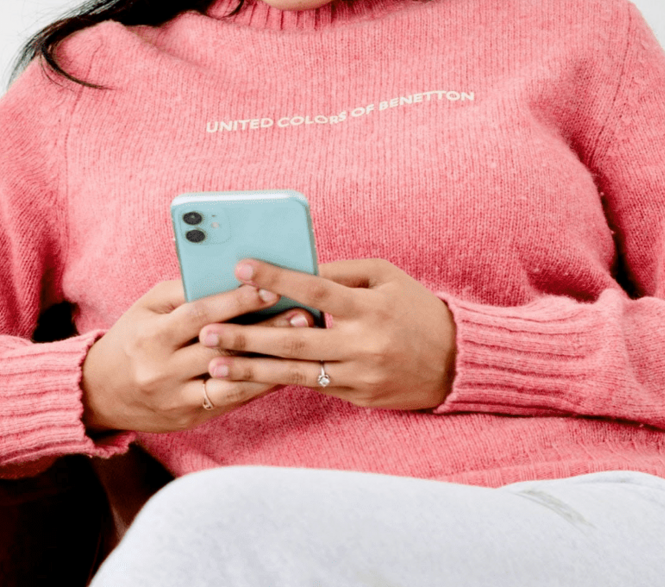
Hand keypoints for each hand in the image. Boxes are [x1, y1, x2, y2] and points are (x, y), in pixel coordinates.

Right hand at [81, 278, 314, 432]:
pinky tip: (284, 370)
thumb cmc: (131, 339)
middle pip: (221, 349)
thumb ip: (184, 292)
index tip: (271, 286)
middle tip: (302, 314)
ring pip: (232, 381)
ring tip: (303, 345)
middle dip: (265, 330)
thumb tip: (230, 276)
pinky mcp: (189, 418)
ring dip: (270, 363)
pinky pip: (231, 400)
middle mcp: (162, 370)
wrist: (99, 393)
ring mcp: (176, 399)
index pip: (199, 315)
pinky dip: (259, 384)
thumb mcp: (146, 308)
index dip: (236, 301)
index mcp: (150, 337)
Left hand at [199, 258, 457, 410]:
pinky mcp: (358, 397)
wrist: (458, 362)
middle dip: (248, 334)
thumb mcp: (386, 277)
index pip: (315, 288)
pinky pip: (310, 388)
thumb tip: (294, 267)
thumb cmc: (416, 309)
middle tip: (207, 328)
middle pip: (295, 338)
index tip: (240, 267)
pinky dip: (277, 381)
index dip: (276, 276)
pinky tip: (246, 378)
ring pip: (296, 372)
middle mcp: (363, 344)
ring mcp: (359, 375)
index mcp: (370, 307)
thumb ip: (340, 273)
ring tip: (213, 362)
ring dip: (252, 367)